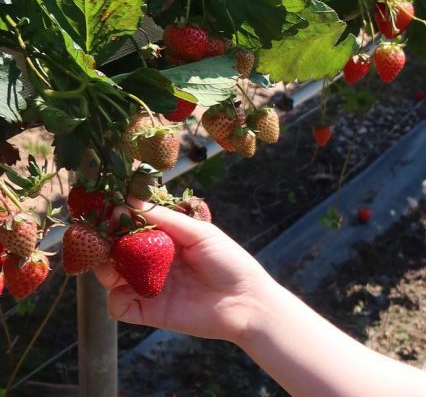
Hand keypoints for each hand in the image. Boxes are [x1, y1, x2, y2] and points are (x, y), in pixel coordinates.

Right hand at [95, 201, 279, 343]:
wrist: (246, 302)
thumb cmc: (229, 261)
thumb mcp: (199, 233)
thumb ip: (165, 219)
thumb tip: (130, 199)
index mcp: (167, 241)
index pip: (132, 228)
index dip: (116, 220)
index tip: (102, 210)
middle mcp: (154, 263)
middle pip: (116, 253)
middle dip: (103, 244)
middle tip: (94, 235)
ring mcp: (149, 287)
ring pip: (112, 278)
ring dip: (105, 269)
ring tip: (107, 259)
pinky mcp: (149, 312)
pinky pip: (120, 307)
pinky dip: (116, 300)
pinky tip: (125, 290)